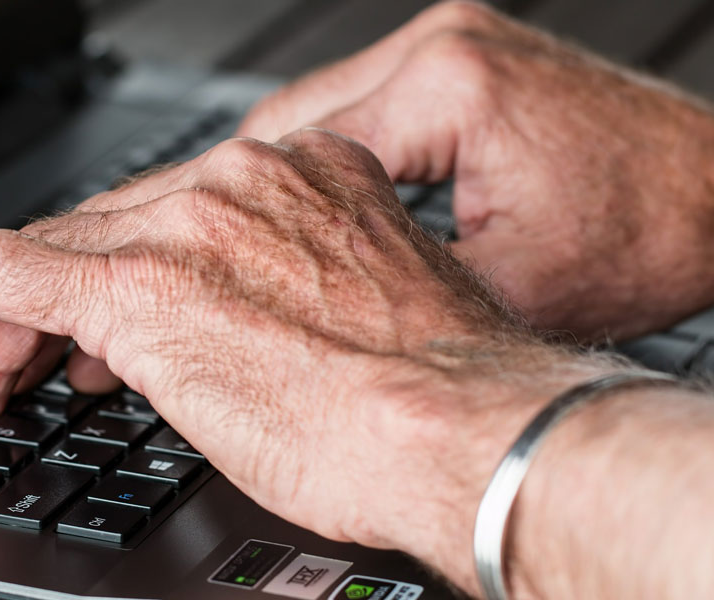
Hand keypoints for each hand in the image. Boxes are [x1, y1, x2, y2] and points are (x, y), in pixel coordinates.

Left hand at [0, 129, 608, 589]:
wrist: (459, 428)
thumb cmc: (430, 399)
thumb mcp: (356, 331)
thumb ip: (289, 309)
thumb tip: (245, 340)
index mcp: (302, 186)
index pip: (176, 222)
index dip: (123, 277)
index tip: (95, 323)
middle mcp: (239, 188)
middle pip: (103, 236)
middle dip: (51, 311)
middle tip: (17, 366)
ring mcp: (186, 227)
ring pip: (50, 257)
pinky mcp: (137, 282)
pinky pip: (0, 272)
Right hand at [237, 1, 713, 340]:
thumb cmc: (647, 237)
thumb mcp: (506, 291)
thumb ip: (395, 292)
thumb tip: (310, 317)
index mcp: (444, 87)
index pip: (287, 152)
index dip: (229, 218)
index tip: (188, 261)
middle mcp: (437, 47)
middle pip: (283, 122)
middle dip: (234, 197)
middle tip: (195, 258)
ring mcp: (449, 46)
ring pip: (312, 115)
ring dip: (272, 181)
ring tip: (235, 247)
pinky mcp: (462, 64)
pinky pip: (358, 112)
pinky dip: (323, 164)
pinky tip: (303, 217)